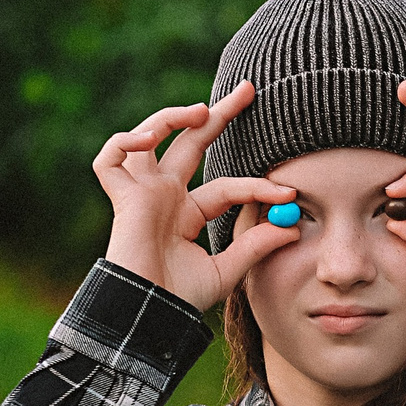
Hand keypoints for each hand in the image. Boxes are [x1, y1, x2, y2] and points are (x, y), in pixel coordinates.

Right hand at [92, 81, 297, 311]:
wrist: (150, 314)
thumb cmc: (181, 298)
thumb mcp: (227, 270)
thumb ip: (256, 245)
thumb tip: (294, 225)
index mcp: (188, 213)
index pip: (228, 186)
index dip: (258, 186)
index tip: (289, 192)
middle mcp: (165, 196)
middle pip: (190, 143)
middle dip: (218, 115)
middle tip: (249, 90)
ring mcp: (142, 194)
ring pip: (148, 139)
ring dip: (172, 118)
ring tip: (202, 110)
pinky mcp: (122, 198)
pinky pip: (111, 158)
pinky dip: (125, 141)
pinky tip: (150, 138)